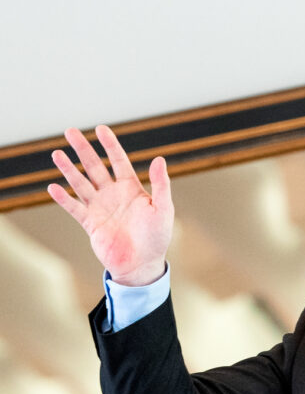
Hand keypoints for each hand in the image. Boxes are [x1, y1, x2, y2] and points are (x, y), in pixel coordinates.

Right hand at [48, 125, 173, 285]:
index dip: (110, 145)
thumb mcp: (163, 208)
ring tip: (56, 154)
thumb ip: (160, 184)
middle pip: (95, 167)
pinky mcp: (91, 224)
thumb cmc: (157, 237)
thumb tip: (159, 159)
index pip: (118, 161)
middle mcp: (114, 195)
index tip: (100, 128)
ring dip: (69, 170)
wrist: (143, 264)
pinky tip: (53, 187)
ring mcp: (100, 208)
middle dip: (83, 149)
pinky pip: (74, 208)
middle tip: (70, 131)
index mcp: (132, 188)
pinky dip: (63, 198)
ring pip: (81, 183)